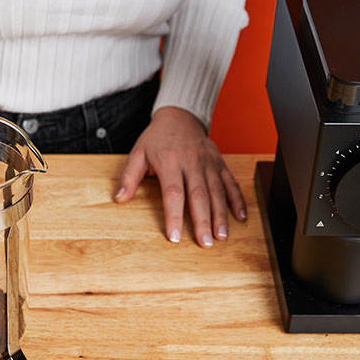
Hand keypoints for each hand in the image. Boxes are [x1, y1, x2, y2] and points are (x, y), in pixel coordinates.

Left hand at [115, 106, 246, 246]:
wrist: (179, 116)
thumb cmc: (157, 138)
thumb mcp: (138, 153)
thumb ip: (129, 176)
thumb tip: (119, 198)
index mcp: (170, 161)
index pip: (173, 193)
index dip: (174, 216)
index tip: (174, 236)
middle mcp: (192, 162)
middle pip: (199, 195)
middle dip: (203, 221)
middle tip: (205, 243)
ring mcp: (209, 163)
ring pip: (217, 191)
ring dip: (221, 215)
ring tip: (221, 236)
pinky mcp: (220, 163)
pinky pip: (230, 182)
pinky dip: (237, 200)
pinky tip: (240, 218)